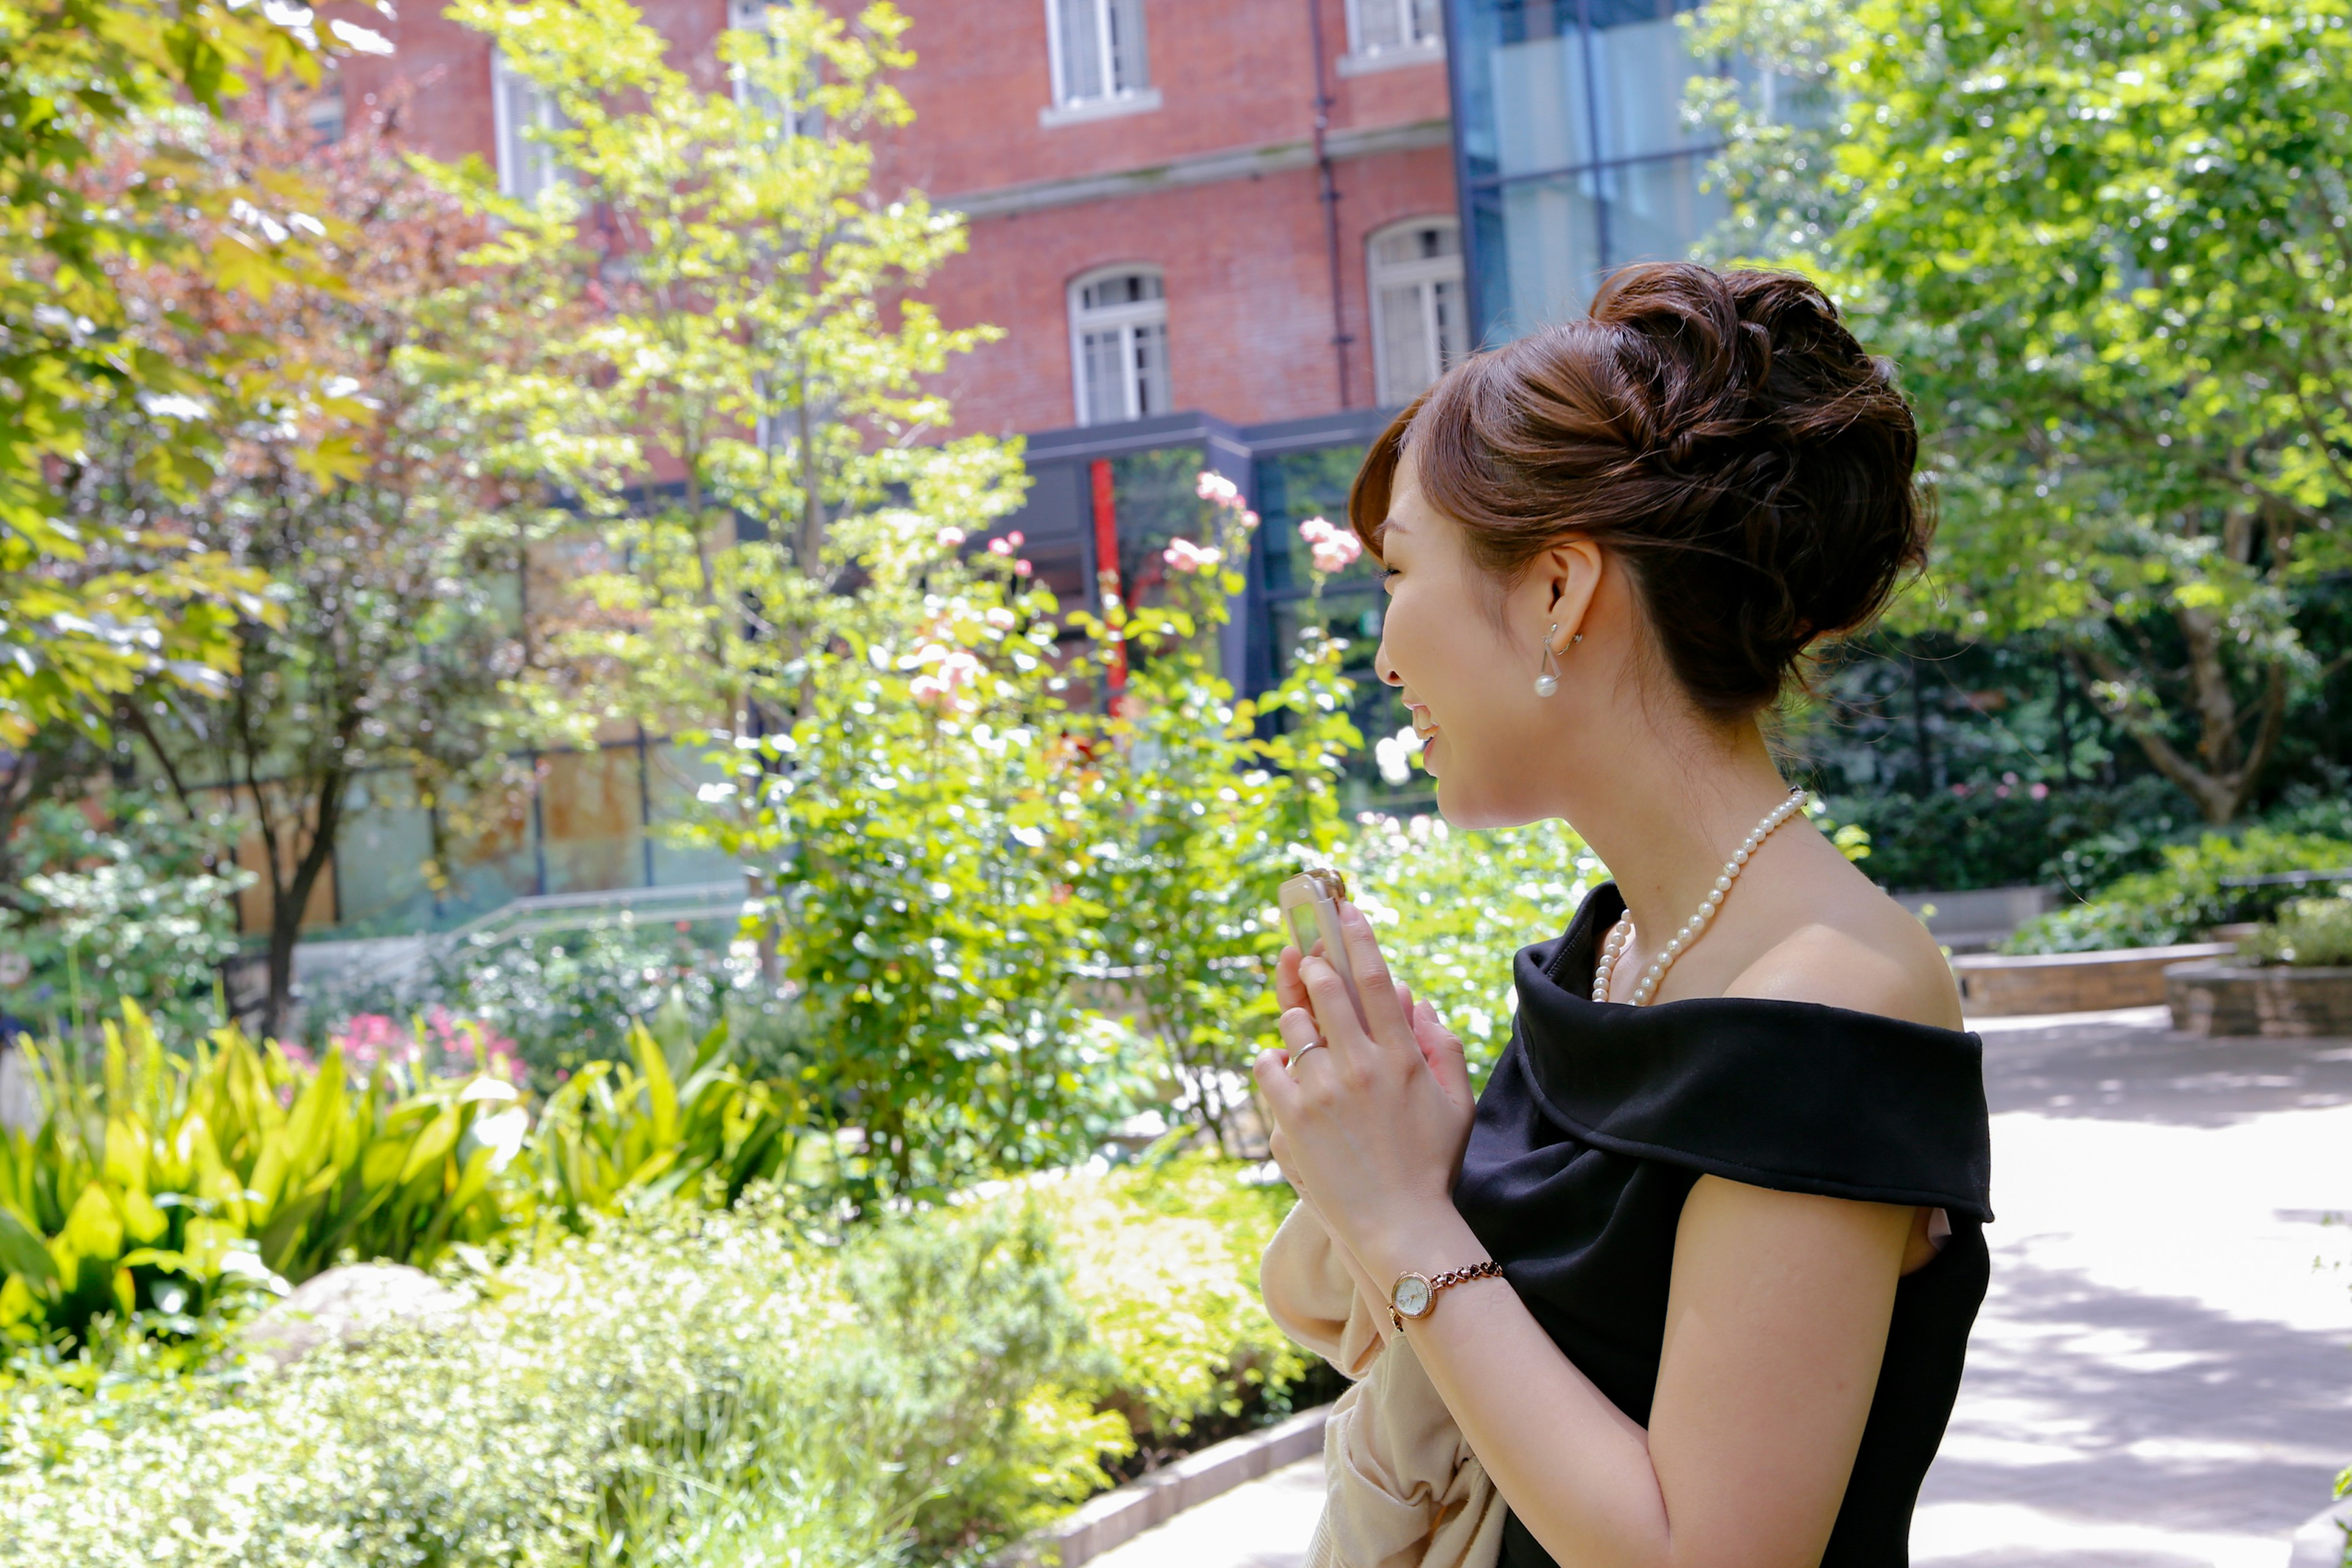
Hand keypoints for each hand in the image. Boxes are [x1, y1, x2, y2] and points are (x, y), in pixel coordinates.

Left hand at [1255, 901, 1476, 1275]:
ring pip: (1294, 1026)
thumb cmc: (1433, 1166)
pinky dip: (1273, 1060)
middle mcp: (1361, 1067)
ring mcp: (1323, 1092)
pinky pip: (1268, 1066)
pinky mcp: (1291, 1118)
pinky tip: (1285, 1067)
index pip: (1376, 981)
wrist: (1401, 1228)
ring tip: (1305, 1030)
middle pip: (1327, 990)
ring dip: (1296, 1018)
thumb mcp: (1454, 1103)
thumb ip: (1441, 1045)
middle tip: (1307, 955)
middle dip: (1313, 964)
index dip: (1357, 939)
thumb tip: (1415, 999)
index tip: (1344, 911)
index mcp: (1402, 1058)